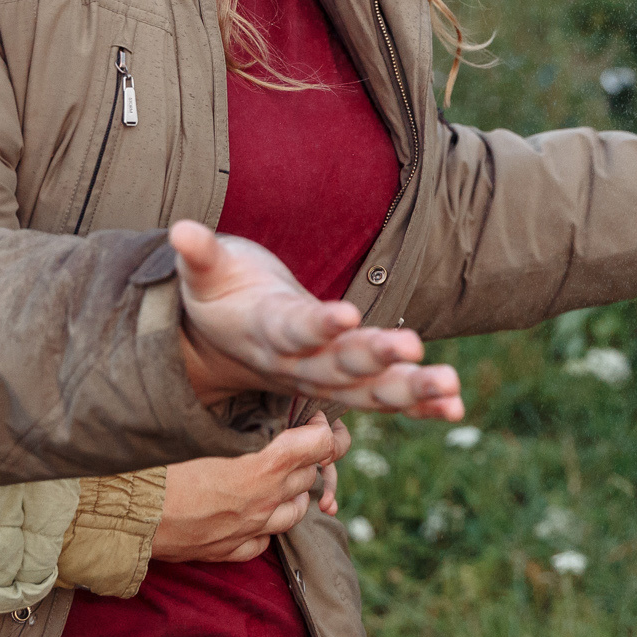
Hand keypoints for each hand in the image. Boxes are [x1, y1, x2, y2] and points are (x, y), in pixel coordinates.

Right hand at [153, 415, 352, 562]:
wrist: (127, 512)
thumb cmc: (160, 461)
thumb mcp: (203, 426)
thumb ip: (237, 417)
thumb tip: (252, 399)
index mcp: (265, 463)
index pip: (321, 445)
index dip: (320, 429)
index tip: (307, 420)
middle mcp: (266, 498)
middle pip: (308, 476)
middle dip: (303, 458)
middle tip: (283, 443)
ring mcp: (251, 528)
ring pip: (295, 512)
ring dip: (292, 493)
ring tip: (273, 479)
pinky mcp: (229, 550)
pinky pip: (264, 541)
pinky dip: (264, 526)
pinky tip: (250, 513)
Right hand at [173, 222, 463, 418]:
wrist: (221, 342)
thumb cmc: (217, 295)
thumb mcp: (203, 273)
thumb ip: (199, 255)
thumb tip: (182, 229)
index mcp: (264, 332)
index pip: (293, 331)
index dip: (318, 325)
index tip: (348, 315)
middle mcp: (297, 364)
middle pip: (338, 368)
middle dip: (376, 360)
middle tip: (412, 348)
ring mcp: (322, 377)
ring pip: (367, 391)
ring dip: (410, 389)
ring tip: (451, 386)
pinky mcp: (344, 382)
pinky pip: (383, 399)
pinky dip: (419, 406)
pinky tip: (455, 407)